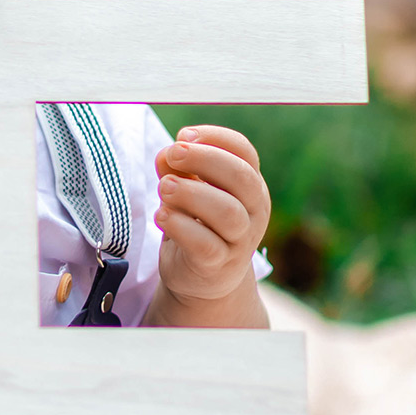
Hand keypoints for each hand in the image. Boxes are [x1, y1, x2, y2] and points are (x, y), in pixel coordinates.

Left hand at [154, 125, 269, 311]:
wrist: (201, 279)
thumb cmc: (195, 223)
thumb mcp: (187, 190)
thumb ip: (178, 168)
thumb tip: (167, 153)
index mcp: (250, 184)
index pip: (244, 152)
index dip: (215, 137)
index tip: (183, 135)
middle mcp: (253, 210)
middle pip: (242, 177)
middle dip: (205, 158)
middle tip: (172, 153)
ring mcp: (240, 240)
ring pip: (227, 212)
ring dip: (191, 193)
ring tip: (164, 187)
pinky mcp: (219, 265)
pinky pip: (205, 243)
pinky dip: (180, 226)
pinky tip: (162, 215)